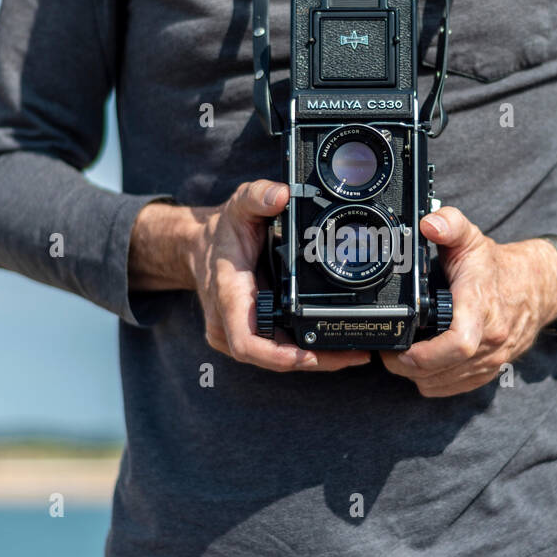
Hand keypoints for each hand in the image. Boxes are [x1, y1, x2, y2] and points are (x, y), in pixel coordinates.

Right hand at [129, 180, 369, 372]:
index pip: (247, 342)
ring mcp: (237, 334)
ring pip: (278, 359)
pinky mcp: (249, 336)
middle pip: (272, 358)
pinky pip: (278, 351)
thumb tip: (281, 195)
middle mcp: (228, 324)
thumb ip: (258, 196)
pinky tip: (334, 346)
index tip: (309, 356)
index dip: (279, 356)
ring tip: (355, 353)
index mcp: (229, 297)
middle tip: (355, 354)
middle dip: (314, 361)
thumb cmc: (221, 232)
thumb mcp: (239, 205)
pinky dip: (306, 352)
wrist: (200, 247)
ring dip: (316, 360)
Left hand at [380, 207, 556, 397]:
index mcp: (481, 308)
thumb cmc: (498, 268)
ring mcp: (491, 360)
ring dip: (417, 374)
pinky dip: (433, 381)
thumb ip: (450, 224)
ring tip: (403, 353)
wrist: (539, 288)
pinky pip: (453, 389)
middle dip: (406, 366)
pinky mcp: (490, 372)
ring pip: (442, 383)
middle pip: (441, 370)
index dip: (423, 354)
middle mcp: (490, 340)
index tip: (399, 348)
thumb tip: (429, 222)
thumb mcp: (472, 239)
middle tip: (388, 349)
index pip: (458, 344)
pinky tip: (425, 363)